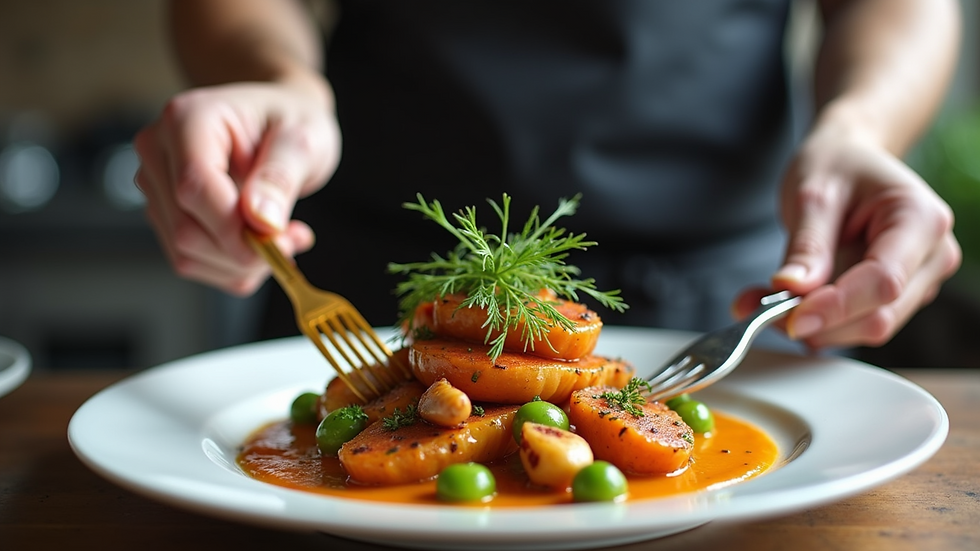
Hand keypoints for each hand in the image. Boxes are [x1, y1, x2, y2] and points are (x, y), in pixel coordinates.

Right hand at [133, 78, 340, 294]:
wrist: (280, 124)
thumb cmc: (290, 122)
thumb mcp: (302, 141)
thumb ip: (280, 178)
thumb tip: (261, 221)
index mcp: (187, 119)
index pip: (193, 187)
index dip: (233, 227)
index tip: (277, 241)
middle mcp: (159, 151)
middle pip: (185, 228)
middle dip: (243, 251)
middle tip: (291, 240)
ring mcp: (157, 185)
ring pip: (186, 253)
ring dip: (242, 262)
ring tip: (284, 236)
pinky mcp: (165, 214)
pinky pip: (192, 261)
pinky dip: (233, 266)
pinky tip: (262, 241)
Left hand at [735, 122, 960, 348]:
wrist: (848, 161)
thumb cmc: (836, 165)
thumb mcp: (812, 194)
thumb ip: (806, 244)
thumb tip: (791, 290)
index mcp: (921, 219)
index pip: (884, 281)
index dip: (836, 306)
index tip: (790, 316)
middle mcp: (932, 255)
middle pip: (880, 314)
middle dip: (819, 321)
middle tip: (759, 308)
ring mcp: (919, 280)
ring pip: (867, 327)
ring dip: (814, 326)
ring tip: (763, 301)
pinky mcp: (897, 297)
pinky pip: (856, 323)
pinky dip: (818, 322)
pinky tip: (785, 303)